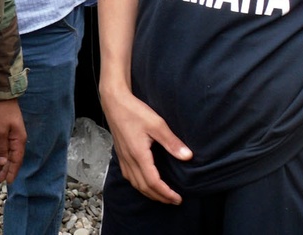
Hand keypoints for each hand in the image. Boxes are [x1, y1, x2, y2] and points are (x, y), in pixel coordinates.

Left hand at [0, 99, 25, 183]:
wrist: (1, 95)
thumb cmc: (1, 112)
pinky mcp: (6, 130)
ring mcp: (12, 134)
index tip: (7, 182)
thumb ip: (2, 147)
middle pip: (13, 158)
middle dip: (6, 169)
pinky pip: (4, 146)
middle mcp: (17, 139)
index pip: (16, 160)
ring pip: (8, 152)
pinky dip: (0, 153)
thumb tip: (4, 162)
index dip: (12, 171)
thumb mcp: (0, 131)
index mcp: (18, 140)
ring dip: (3, 162)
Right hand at [101, 86, 190, 203]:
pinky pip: (128, 176)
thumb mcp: (157, 124)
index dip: (166, 193)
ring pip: (134, 183)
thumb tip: (188, 156)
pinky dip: (138, 184)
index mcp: (138, 154)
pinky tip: (144, 182)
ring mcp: (122, 157)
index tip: (178, 198)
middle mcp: (129, 159)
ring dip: (148, 193)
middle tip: (174, 201)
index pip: (153, 182)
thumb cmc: (134, 111)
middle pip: (143, 187)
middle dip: (159, 197)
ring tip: (161, 195)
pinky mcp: (120, 153)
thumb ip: (172, 142)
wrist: (114, 101)